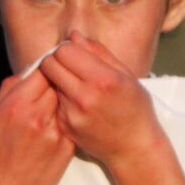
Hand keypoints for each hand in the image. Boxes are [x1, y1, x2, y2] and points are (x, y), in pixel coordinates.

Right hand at [0, 71, 74, 184]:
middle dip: (57, 84)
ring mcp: (54, 133)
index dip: (47, 69)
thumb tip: (30, 70)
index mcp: (15, 106)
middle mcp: (36, 117)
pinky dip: (67, 121)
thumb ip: (10, 90)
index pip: (42, 71)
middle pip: (59, 84)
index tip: (47, 71)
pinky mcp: (67, 148)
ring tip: (53, 109)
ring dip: (63, 102)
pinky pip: (72, 123)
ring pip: (68, 102)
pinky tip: (58, 126)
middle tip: (53, 89)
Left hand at [39, 32, 165, 168]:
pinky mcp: (65, 126)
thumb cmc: (135, 109)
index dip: (68, 48)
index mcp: (103, 80)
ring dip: (58, 79)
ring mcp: (72, 114)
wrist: (134, 148)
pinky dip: (61, 98)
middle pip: (50, 65)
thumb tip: (74, 36)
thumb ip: (98, 53)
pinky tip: (78, 104)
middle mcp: (85, 97)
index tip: (75, 53)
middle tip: (69, 66)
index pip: (65, 51)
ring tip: (77, 86)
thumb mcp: (126, 75)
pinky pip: (54, 101)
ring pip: (49, 82)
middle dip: (57, 60)